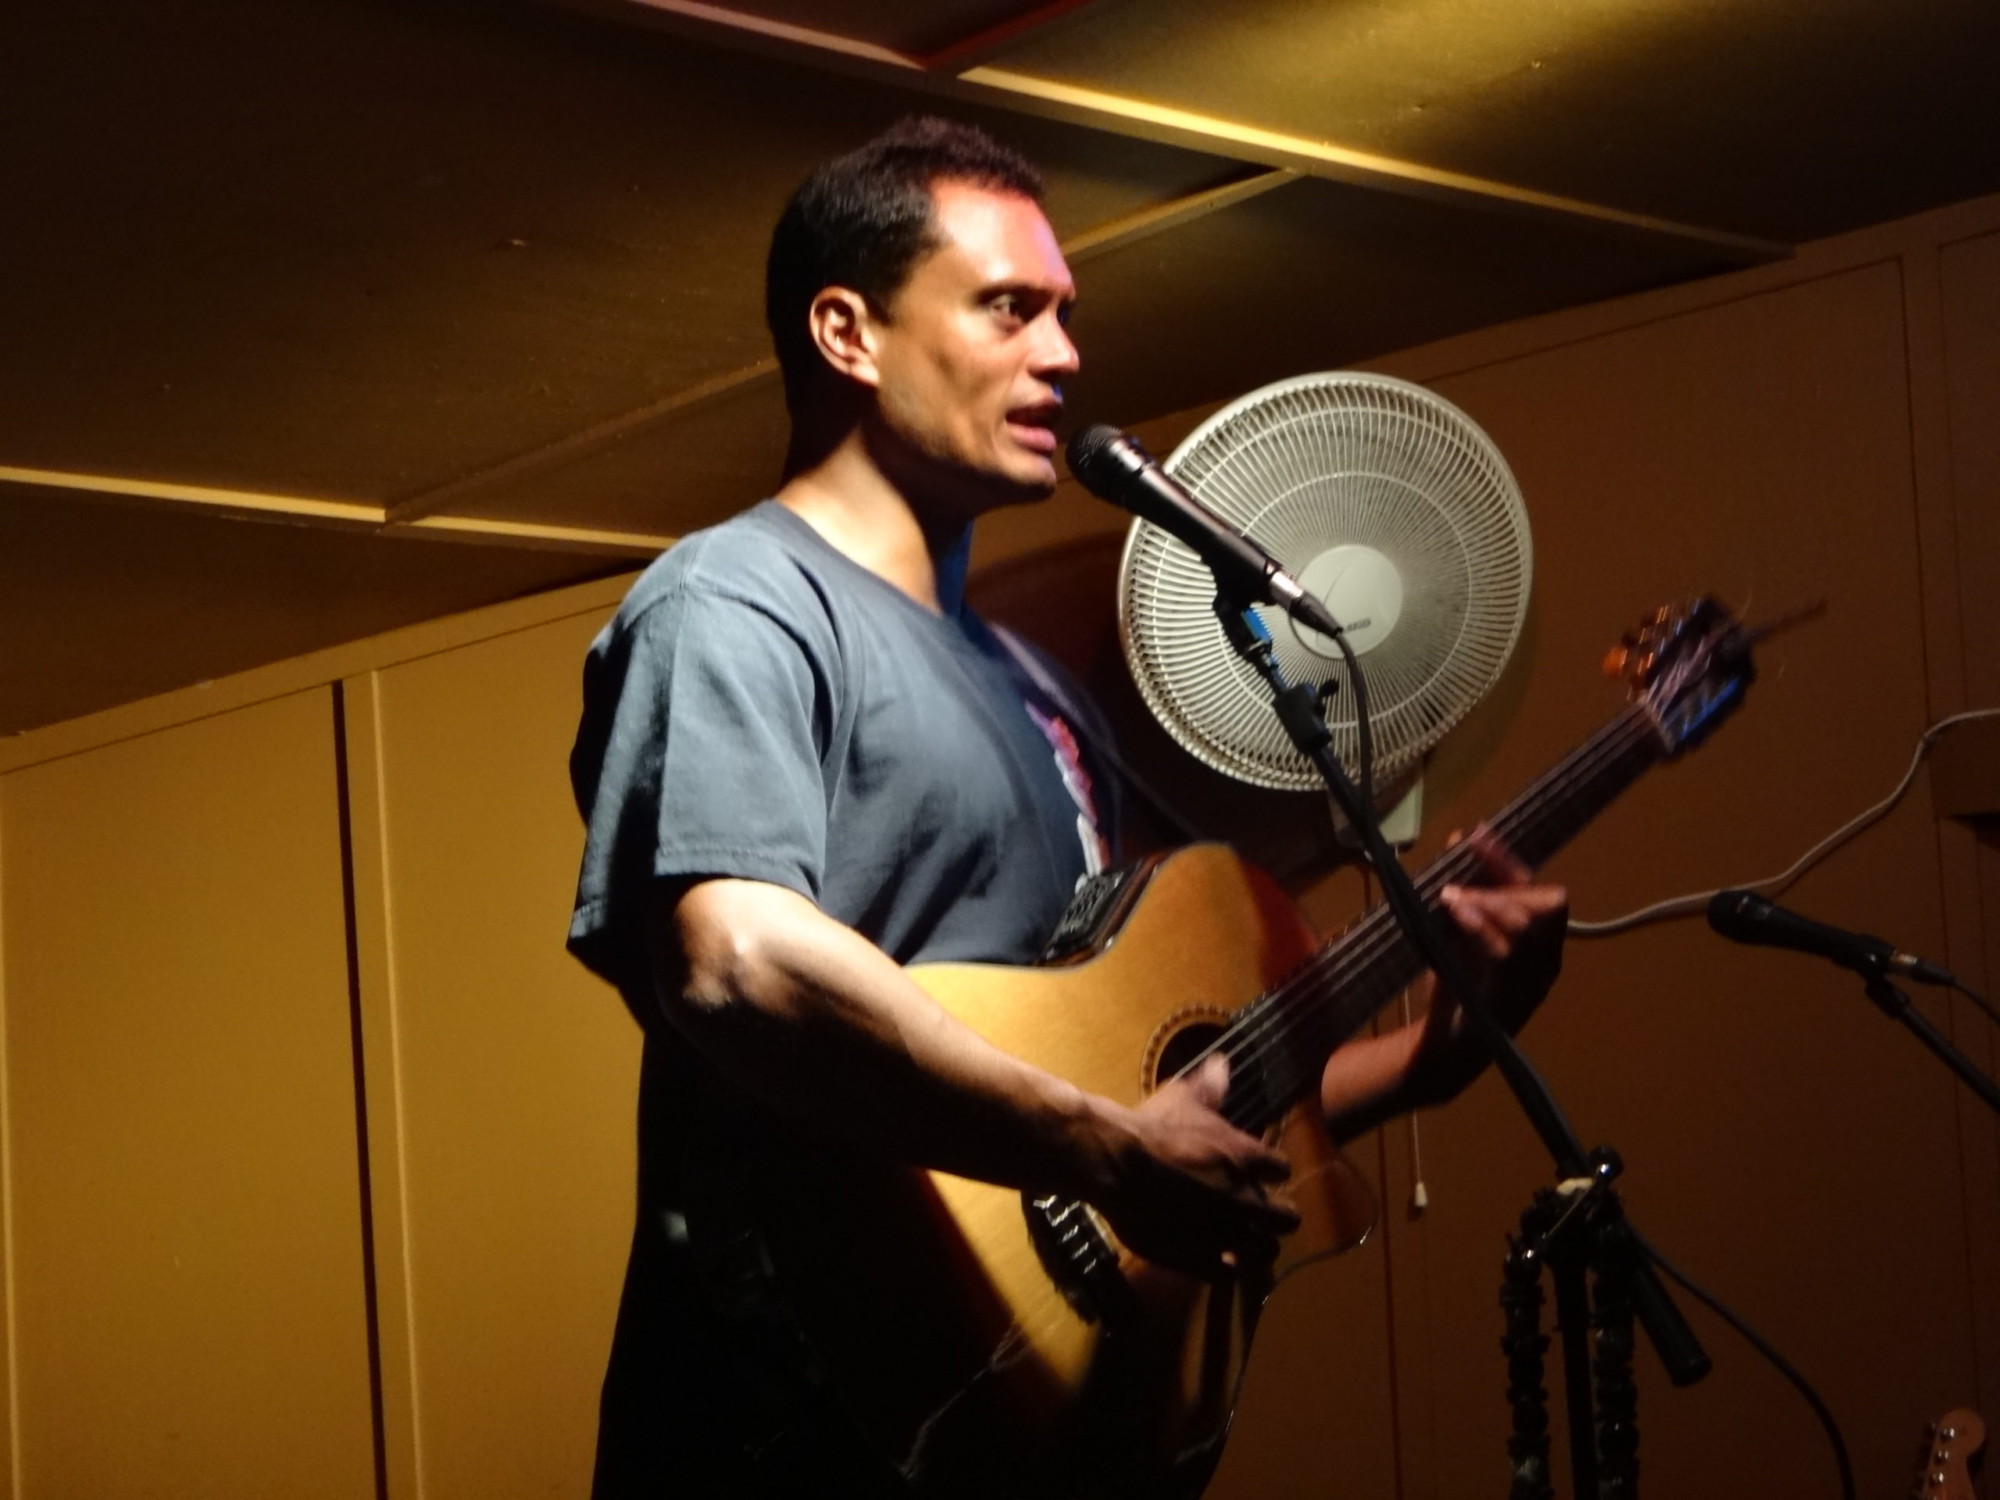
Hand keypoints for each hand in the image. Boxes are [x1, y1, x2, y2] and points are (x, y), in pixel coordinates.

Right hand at [1088, 1054, 1299, 1280]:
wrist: (1116, 1163)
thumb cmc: (1150, 1126)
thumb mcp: (1181, 1098)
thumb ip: (1209, 1088)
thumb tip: (1224, 1064)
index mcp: (1244, 1157)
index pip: (1282, 1170)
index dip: (1271, 1172)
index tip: (1260, 1173)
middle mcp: (1244, 1197)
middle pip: (1287, 1219)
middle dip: (1277, 1217)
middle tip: (1261, 1216)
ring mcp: (1224, 1232)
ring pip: (1264, 1252)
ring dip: (1256, 1248)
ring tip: (1243, 1244)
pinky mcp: (1200, 1258)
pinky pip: (1228, 1274)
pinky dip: (1224, 1268)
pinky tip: (1214, 1260)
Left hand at [1405, 827, 1566, 1106]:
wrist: (1443, 1049)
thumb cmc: (1456, 987)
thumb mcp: (1460, 933)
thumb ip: (1466, 892)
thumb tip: (1458, 842)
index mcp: (1542, 944)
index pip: (1541, 890)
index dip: (1507, 861)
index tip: (1473, 837)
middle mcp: (1547, 963)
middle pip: (1549, 903)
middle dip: (1501, 886)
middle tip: (1457, 889)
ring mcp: (1533, 983)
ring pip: (1530, 925)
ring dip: (1487, 903)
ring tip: (1452, 900)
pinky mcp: (1511, 1000)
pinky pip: (1507, 954)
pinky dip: (1481, 927)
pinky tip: (1457, 914)